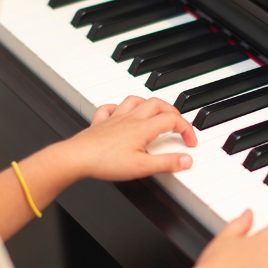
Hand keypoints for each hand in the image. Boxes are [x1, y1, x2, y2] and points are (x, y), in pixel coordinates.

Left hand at [66, 96, 197, 180]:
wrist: (76, 158)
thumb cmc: (105, 162)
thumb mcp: (142, 167)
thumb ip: (167, 163)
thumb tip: (187, 160)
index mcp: (143, 128)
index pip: (172, 120)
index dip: (186, 129)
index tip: (190, 142)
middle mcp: (130, 119)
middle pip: (157, 104)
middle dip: (173, 111)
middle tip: (179, 123)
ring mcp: (114, 119)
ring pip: (136, 100)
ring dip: (149, 104)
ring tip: (156, 113)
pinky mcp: (100, 123)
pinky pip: (110, 108)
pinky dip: (119, 108)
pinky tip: (121, 113)